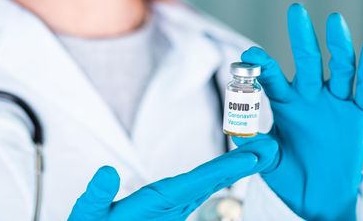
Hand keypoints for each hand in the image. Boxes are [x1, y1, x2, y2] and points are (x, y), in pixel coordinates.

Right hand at [68, 138, 277, 220]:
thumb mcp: (90, 216)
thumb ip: (97, 196)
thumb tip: (108, 172)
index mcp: (161, 202)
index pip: (199, 181)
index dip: (227, 168)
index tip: (253, 158)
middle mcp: (175, 203)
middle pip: (214, 179)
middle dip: (244, 163)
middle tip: (273, 147)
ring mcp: (176, 204)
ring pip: (211, 182)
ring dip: (237, 165)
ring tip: (264, 150)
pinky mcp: (173, 203)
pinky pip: (202, 185)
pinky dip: (221, 171)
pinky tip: (239, 164)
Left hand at [234, 4, 362, 220]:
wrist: (317, 195)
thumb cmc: (289, 173)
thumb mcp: (266, 159)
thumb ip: (254, 145)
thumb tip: (237, 132)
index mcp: (285, 104)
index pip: (273, 79)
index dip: (263, 66)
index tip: (250, 53)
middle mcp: (310, 97)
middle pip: (308, 61)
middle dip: (301, 37)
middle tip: (295, 10)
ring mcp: (335, 104)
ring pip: (340, 68)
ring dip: (338, 45)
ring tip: (334, 19)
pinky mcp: (357, 116)